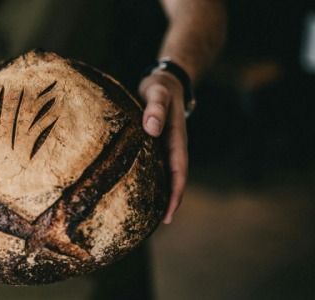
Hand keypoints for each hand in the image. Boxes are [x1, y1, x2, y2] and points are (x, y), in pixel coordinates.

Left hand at [138, 71, 187, 223]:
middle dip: (168, 201)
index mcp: (177, 139)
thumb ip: (155, 108)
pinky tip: (136, 187)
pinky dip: (149, 178)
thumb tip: (151, 129)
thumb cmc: (161, 87)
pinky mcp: (154, 143)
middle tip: (158, 224)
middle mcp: (172, 146)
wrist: (165, 81)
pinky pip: (154, 165)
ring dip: (159, 192)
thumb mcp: (158, 93)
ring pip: (163, 174)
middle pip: (172, 179)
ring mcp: (164, 146)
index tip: (169, 214)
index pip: (178, 172)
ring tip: (146, 214)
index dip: (175, 194)